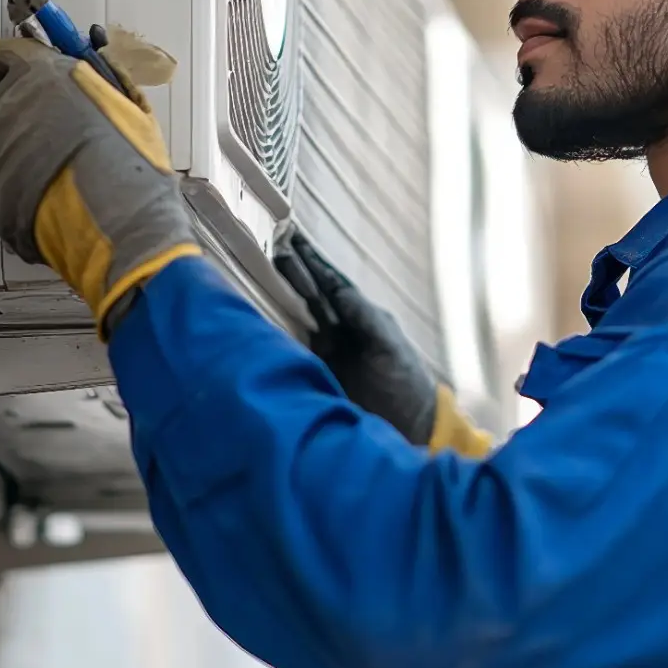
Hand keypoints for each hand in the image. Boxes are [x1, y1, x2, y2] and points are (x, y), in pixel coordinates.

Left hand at [0, 37, 201, 337]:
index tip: (40, 76)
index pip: (8, 55)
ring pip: (2, 144)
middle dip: (29, 111)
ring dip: (26, 152)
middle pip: (4, 99)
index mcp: (41, 78)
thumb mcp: (132, 108)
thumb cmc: (132, 168)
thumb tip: (88, 68)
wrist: (121, 226)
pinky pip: (0, 183)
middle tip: (65, 131)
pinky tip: (55, 197)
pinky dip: (20, 188)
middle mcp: (7, 110)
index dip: (26, 66)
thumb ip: (99, 81)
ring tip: (66, 172)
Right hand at [273, 231, 439, 445]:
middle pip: (311, 297)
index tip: (294, 240)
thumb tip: (340, 290)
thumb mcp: (391, 348)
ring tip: (260, 275)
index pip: (333, 285)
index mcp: (361, 318)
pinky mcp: (314, 375)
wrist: (408, 428)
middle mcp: (340, 331)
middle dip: (292, 275)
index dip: (314, 264)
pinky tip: (259, 321)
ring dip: (282, 298)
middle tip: (269, 250)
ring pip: (299, 318)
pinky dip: (277, 334)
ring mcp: (325, 353)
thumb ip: (366, 319)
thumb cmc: (406, 383)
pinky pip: (292, 349)